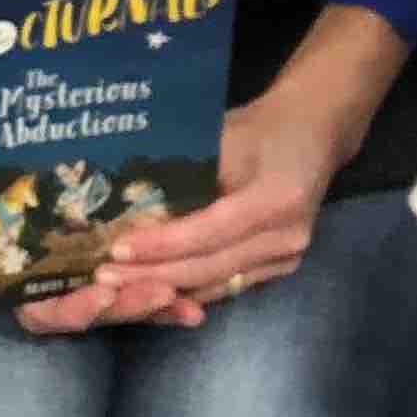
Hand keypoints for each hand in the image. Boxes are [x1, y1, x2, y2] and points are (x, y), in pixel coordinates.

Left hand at [19, 86, 351, 333]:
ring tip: (117, 287)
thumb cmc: (262, 126)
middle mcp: (287, 237)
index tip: (117, 250)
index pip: (209, 231)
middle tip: (103, 277)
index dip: (162, 244)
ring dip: (165, 288)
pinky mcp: (280, 267)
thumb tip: (128, 202)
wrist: (313, 133)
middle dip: (153, 275)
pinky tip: (150, 288)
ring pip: (216, 284)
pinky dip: (188, 289)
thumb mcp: (224, 135)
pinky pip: (227, 286)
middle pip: (210, 267)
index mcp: (277, 198)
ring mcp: (287, 258)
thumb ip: (184, 172)